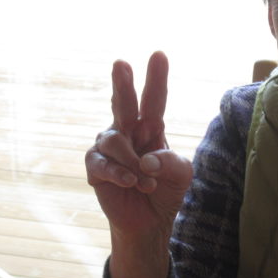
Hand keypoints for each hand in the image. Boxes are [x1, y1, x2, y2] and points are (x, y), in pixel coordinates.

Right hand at [85, 51, 192, 239]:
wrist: (150, 222)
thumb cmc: (166, 191)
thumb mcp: (182, 175)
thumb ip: (171, 162)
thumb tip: (146, 159)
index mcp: (151, 127)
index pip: (154, 99)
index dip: (156, 78)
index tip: (159, 55)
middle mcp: (127, 131)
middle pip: (123, 102)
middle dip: (122, 83)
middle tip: (121, 63)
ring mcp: (109, 148)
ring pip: (114, 140)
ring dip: (133, 163)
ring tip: (147, 182)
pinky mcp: (95, 168)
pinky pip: (102, 163)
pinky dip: (120, 174)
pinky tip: (131, 183)